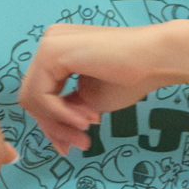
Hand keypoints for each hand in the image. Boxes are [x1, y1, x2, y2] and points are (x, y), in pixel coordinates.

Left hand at [17, 23, 188, 156]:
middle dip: (55, 127)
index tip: (71, 145)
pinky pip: (41, 95)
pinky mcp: (52, 52)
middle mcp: (48, 42)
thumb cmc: (130, 78)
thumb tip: (51, 130)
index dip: (53, 124)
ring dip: (59, 124)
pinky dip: (61, 115)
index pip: (40, 93)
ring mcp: (48, 44)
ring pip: (32, 98)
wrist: (155, 58)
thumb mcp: (89, 100)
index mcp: (57, 51)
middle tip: (81, 144)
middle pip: (32, 97)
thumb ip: (67, 110)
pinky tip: (86, 121)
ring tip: (85, 134)